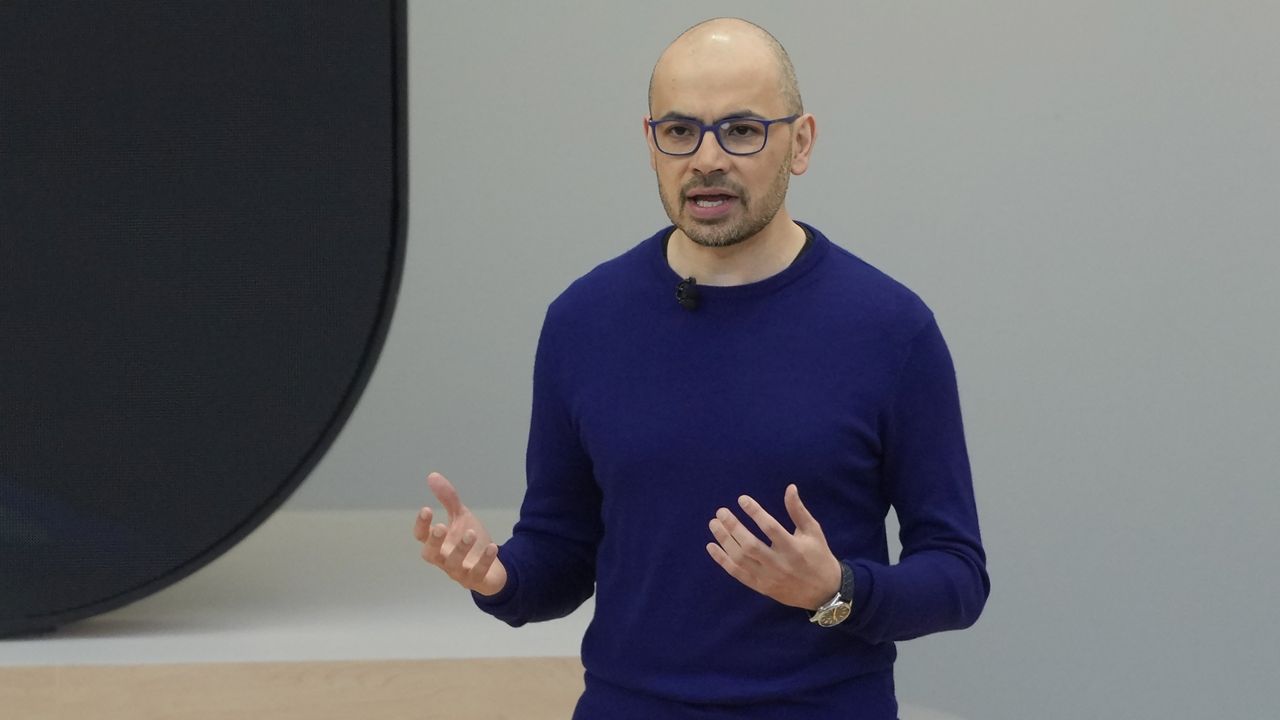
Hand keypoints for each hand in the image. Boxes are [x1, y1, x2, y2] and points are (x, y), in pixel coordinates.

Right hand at [413, 471, 507, 595]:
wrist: (492, 567)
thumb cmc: (471, 543)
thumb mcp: (461, 517)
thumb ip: (448, 499)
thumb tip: (432, 475)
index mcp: (438, 544)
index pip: (421, 537)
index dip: (421, 525)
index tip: (426, 509)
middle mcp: (444, 559)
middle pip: (430, 555)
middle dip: (434, 542)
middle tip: (440, 527)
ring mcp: (459, 572)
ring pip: (454, 565)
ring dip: (461, 549)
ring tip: (470, 533)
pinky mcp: (476, 580)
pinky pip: (478, 573)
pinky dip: (485, 560)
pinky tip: (492, 547)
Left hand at [706, 483, 841, 610]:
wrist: (823, 592)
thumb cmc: (818, 556)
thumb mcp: (812, 531)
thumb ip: (798, 511)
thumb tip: (790, 487)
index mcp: (793, 548)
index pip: (770, 528)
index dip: (755, 512)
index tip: (742, 499)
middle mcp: (779, 563)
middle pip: (751, 545)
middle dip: (733, 527)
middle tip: (721, 511)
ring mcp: (768, 577)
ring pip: (741, 559)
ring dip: (724, 541)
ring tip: (714, 524)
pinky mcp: (761, 587)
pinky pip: (737, 573)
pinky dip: (722, 560)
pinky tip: (711, 546)